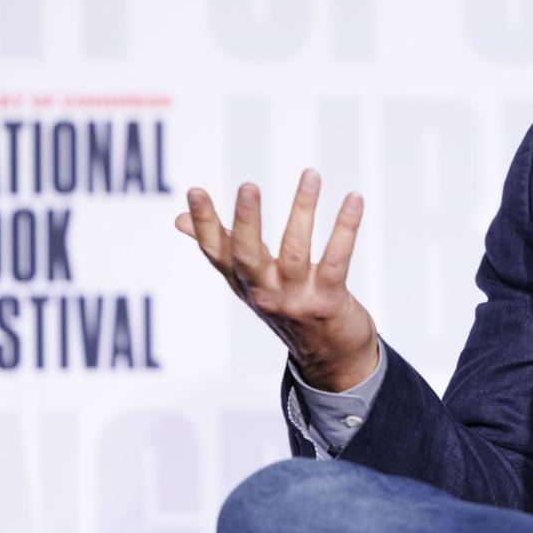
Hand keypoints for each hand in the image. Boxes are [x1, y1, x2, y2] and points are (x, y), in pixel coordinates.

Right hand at [175, 168, 379, 391]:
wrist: (330, 358)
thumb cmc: (287, 306)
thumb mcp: (249, 281)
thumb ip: (221, 247)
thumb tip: (178, 220)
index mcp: (242, 283)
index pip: (215, 252)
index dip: (204, 223)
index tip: (195, 191)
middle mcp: (263, 292)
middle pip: (247, 256)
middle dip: (246, 220)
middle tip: (248, 186)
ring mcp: (295, 299)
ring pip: (295, 250)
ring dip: (303, 209)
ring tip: (311, 175)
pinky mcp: (327, 301)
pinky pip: (336, 260)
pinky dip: (345, 228)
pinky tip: (354, 199)